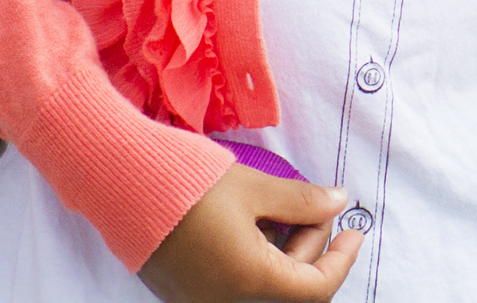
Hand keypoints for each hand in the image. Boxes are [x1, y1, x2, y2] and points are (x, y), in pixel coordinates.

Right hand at [140, 165, 361, 302]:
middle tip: (311, 204)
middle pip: (290, 289)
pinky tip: (252, 222)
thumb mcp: (257, 187)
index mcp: (249, 282)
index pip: (316, 289)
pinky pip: (233, 285)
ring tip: (277, 208)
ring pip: (262, 288)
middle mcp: (224, 302)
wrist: (121, 187)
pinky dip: (255, 259)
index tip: (355, 232)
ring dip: (282, 252)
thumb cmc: (190, 185)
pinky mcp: (184, 292)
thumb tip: (337, 203)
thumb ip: (304, 201)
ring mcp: (200, 300)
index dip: (342, 259)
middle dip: (310, 247)